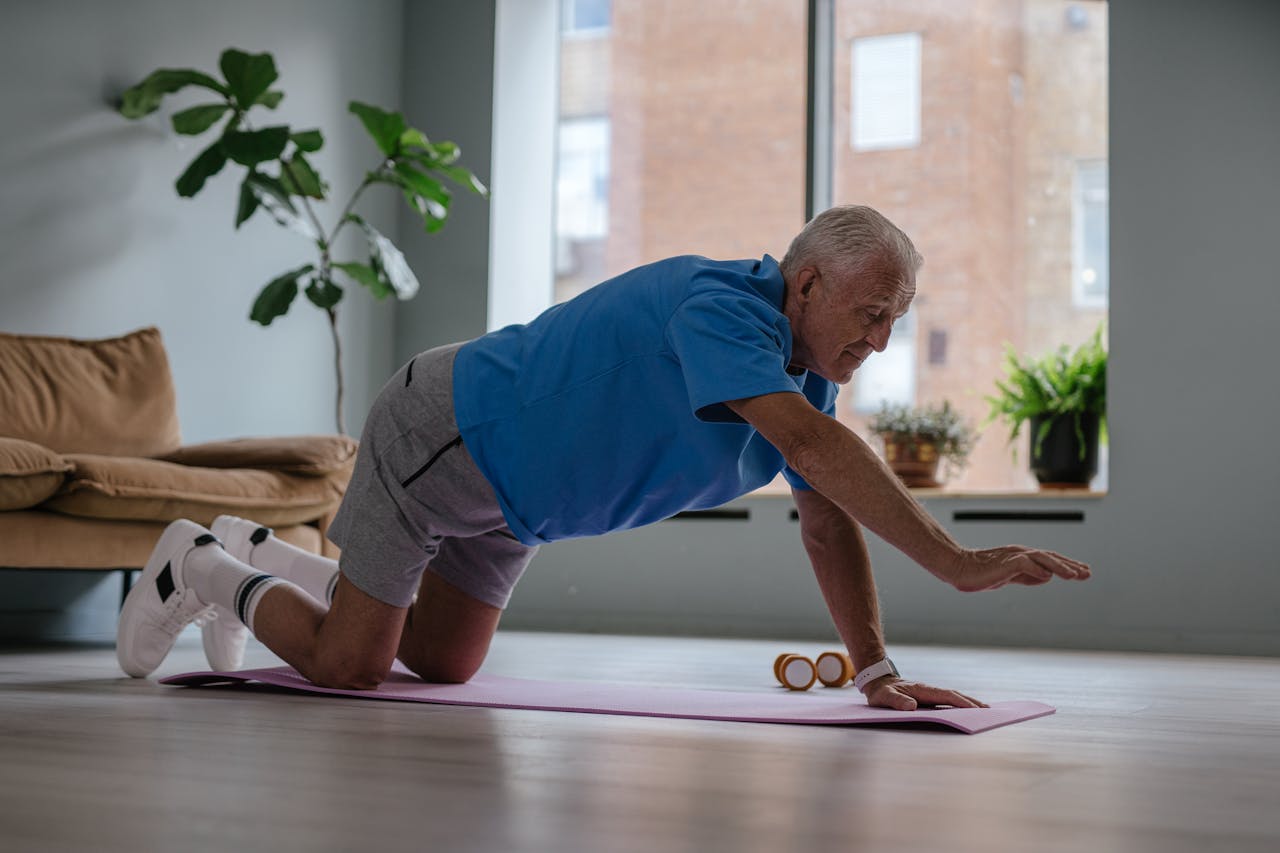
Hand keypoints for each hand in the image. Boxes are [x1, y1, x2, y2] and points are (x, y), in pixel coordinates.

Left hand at [863, 676, 987, 710]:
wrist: (877, 681)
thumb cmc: (880, 691)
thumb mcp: (883, 696)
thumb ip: (895, 701)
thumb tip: (911, 707)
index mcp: (922, 690)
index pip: (946, 695)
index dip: (960, 702)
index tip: (975, 710)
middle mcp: (929, 690)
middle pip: (954, 695)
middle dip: (971, 702)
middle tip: (989, 711)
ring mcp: (930, 694)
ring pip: (953, 697)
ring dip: (968, 703)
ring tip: (984, 711)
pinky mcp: (928, 699)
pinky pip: (947, 702)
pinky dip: (959, 705)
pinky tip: (966, 712)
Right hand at [948, 545, 1090, 591]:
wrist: (958, 568)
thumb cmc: (980, 573)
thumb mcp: (1009, 577)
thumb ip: (1027, 577)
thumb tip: (1047, 576)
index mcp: (1022, 557)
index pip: (1049, 560)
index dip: (1067, 566)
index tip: (1082, 572)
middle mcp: (1021, 554)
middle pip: (1051, 557)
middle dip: (1070, 566)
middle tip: (1088, 573)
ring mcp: (1013, 556)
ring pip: (1042, 559)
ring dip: (1060, 567)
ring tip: (1075, 575)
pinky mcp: (1005, 562)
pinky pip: (1025, 564)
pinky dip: (1037, 570)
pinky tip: (1048, 576)